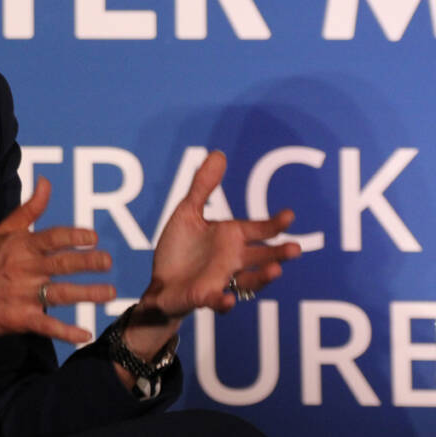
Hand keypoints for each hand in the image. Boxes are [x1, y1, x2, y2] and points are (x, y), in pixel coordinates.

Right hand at [0, 177, 115, 343]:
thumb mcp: (0, 233)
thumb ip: (29, 209)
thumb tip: (46, 182)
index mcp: (19, 246)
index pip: (52, 237)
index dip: (74, 237)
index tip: (93, 238)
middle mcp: (22, 268)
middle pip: (62, 264)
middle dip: (88, 263)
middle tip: (108, 262)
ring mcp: (20, 295)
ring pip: (61, 294)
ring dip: (88, 294)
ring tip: (110, 294)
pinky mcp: (18, 319)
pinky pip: (47, 325)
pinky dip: (66, 332)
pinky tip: (85, 334)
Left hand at [141, 151, 301, 317]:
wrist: (160, 284)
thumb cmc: (179, 250)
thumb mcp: (188, 213)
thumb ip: (203, 187)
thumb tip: (218, 154)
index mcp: (230, 239)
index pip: (257, 230)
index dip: (273, 224)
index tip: (289, 216)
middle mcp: (231, 260)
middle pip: (260, 257)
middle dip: (277, 254)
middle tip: (296, 249)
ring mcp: (220, 280)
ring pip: (247, 282)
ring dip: (262, 277)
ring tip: (275, 271)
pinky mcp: (202, 296)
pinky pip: (214, 301)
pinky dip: (221, 302)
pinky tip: (226, 298)